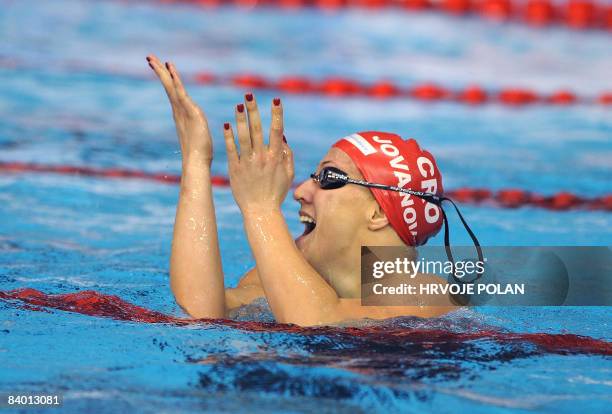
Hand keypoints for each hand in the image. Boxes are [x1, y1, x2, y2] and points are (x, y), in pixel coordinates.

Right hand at [147, 55, 212, 164]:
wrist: (196, 162)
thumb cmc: (199, 153)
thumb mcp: (198, 135)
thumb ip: (195, 128)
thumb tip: (195, 129)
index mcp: (181, 113)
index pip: (172, 91)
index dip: (166, 78)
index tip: (159, 66)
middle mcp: (179, 110)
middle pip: (167, 86)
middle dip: (159, 71)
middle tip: (149, 57)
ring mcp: (183, 110)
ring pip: (171, 87)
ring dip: (163, 72)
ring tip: (154, 59)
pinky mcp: (190, 112)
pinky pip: (181, 93)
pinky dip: (176, 80)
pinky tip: (171, 70)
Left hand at [223, 94, 293, 212]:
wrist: (260, 211)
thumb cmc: (276, 193)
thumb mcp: (288, 174)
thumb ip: (287, 155)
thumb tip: (282, 137)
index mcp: (275, 157)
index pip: (277, 130)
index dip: (277, 114)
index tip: (276, 100)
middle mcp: (261, 157)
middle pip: (257, 129)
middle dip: (254, 110)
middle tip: (249, 95)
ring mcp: (247, 163)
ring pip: (243, 136)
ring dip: (240, 119)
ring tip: (238, 105)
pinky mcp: (235, 169)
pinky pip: (231, 149)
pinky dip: (229, 137)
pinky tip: (227, 124)